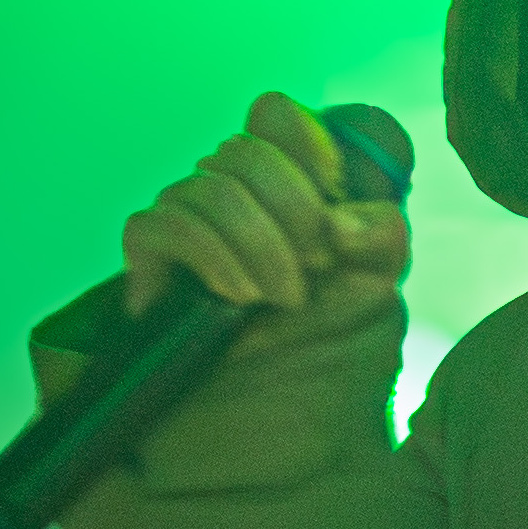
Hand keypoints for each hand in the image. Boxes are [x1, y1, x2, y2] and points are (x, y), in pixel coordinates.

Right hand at [120, 94, 408, 360]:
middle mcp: (230, 190)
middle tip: (318, 267)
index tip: (335, 194)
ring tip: (284, 298)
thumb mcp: (374, 284)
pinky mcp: (147, 253)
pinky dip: (212, 257)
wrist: (273, 413)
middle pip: (248, 150)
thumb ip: (380, 236)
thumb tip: (341, 224)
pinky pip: (165, 224)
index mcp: (283, 183)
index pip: (274, 115)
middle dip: (296, 212)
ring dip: (261, 246)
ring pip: (212, 189)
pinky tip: (238, 297)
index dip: (307, 143)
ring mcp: (184, 218)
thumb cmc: (325, 345)